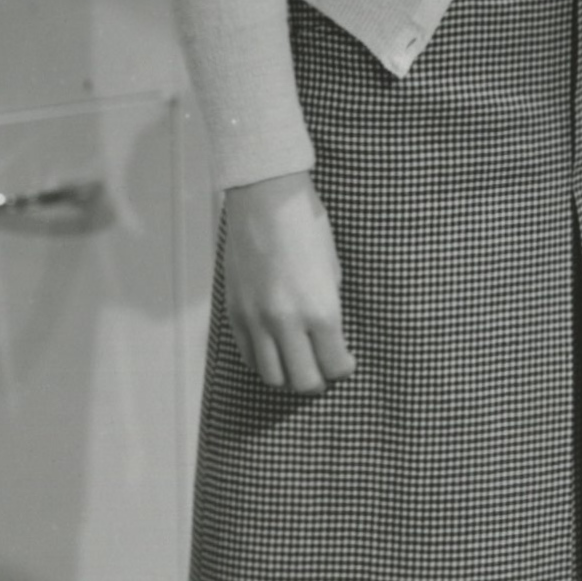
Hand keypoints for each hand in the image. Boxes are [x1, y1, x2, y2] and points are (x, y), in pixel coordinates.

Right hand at [220, 171, 354, 395]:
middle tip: (323, 369)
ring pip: (272, 376)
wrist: (266, 198)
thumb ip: (328, 311)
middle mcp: (286, 322)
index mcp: (320, 311)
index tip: (346, 362)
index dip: (344, 369)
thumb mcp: (332, 272)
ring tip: (297, 362)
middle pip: (304, 382)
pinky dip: (263, 360)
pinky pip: (249, 355)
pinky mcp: (235, 312)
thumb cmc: (306, 228)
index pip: (335, 367)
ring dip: (288, 375)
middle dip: (318, 380)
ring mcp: (256, 319)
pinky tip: (274, 348)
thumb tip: (328, 340)